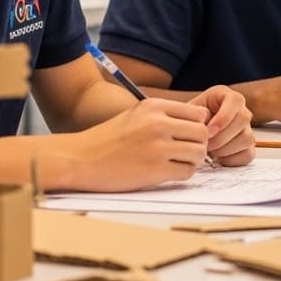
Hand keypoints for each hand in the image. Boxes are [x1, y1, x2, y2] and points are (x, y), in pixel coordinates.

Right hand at [66, 99, 210, 190]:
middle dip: (198, 144)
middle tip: (186, 152)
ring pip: (199, 153)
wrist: (78, 159)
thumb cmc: (107, 139)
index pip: (198, 114)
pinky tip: (168, 172)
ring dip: (192, 160)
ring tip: (177, 162)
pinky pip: (187, 172)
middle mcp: (158, 123)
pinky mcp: (155, 169)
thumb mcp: (136, 115)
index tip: (188, 137)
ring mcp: (158, 147)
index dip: (197, 127)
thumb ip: (166, 115)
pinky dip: (182, 173)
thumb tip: (202, 119)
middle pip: (203, 133)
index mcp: (154, 107)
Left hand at [189, 85, 254, 165]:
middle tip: (205, 145)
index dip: (223, 117)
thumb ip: (196, 115)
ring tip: (210, 151)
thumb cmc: (186, 123)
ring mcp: (246, 129)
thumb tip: (206, 126)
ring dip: (225, 149)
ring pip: (247, 138)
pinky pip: (247, 154)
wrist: (186, 136)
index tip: (207, 131)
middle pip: (243, 120)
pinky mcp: (247, 147)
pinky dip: (231, 160)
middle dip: (221, 137)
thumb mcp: (186, 113)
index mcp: (226, 96)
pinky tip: (218, 158)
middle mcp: (240, 110)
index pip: (236, 101)